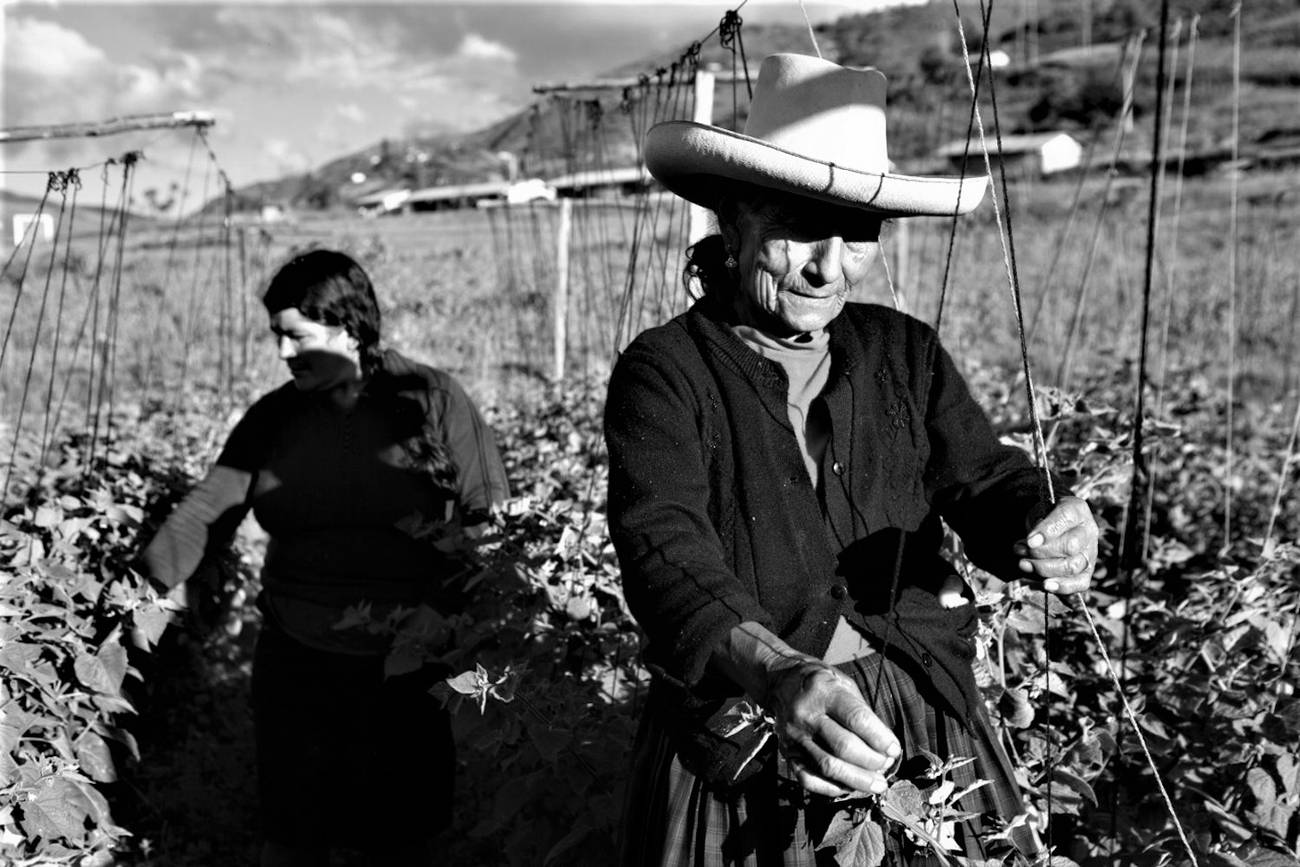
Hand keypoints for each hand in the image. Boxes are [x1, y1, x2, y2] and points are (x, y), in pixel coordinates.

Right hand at [763, 659, 899, 797]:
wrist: (781, 682)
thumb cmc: (821, 684)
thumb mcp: (844, 684)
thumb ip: (863, 712)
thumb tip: (884, 747)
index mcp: (824, 692)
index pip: (857, 719)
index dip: (880, 738)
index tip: (894, 749)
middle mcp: (806, 715)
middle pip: (844, 747)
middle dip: (872, 762)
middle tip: (886, 766)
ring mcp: (795, 736)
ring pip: (828, 766)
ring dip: (857, 780)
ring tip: (877, 784)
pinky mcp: (787, 752)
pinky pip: (808, 778)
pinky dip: (831, 788)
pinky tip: (849, 787)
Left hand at [1014, 495, 1097, 594]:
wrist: (1053, 524)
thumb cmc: (1045, 517)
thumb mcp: (1038, 512)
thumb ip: (1036, 525)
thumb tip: (1031, 544)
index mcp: (1077, 510)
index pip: (1066, 518)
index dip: (1047, 531)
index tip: (1029, 541)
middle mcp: (1088, 531)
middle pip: (1070, 547)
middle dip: (1040, 552)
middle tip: (1019, 550)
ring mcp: (1090, 552)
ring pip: (1073, 566)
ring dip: (1044, 569)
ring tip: (1024, 564)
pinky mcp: (1088, 570)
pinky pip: (1080, 583)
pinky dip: (1063, 587)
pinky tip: (1046, 585)